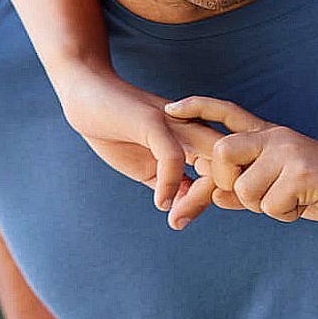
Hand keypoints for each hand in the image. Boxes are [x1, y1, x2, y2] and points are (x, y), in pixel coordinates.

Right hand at [53, 68, 222, 217]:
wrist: (87, 96)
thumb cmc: (120, 132)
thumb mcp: (150, 167)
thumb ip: (172, 185)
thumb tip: (186, 211)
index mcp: (199, 138)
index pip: (227, 170)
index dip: (216, 197)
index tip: (185, 217)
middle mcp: (197, 128)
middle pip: (230, 166)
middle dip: (211, 200)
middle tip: (179, 222)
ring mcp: (179, 122)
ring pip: (212, 160)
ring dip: (198, 197)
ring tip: (175, 218)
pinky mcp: (155, 121)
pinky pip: (175, 156)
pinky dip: (171, 183)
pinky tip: (160, 201)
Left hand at [165, 96, 317, 227]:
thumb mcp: (287, 189)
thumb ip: (250, 187)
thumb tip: (212, 191)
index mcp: (272, 137)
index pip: (228, 114)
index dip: (198, 108)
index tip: (170, 109)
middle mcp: (277, 137)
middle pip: (221, 152)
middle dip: (227, 183)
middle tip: (255, 195)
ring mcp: (290, 151)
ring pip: (245, 190)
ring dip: (266, 208)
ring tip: (295, 200)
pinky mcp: (302, 171)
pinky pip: (270, 206)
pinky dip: (287, 215)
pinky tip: (309, 202)